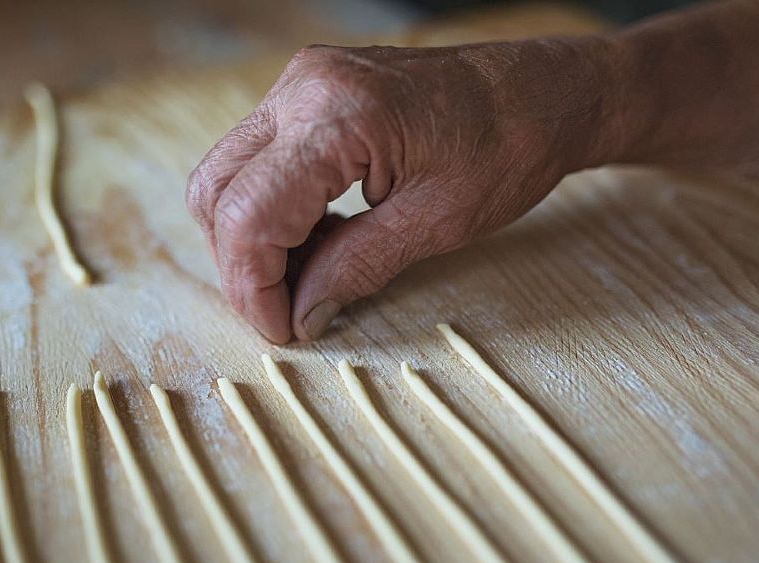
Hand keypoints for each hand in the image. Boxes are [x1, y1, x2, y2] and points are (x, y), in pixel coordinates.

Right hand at [187, 39, 611, 342]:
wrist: (540, 89)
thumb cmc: (509, 146)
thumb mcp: (436, 223)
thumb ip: (355, 268)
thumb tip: (300, 314)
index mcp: (339, 115)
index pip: (249, 214)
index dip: (253, 286)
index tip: (282, 329)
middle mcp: (304, 88)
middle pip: (217, 193)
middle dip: (242, 266)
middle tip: (287, 311)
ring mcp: (300, 82)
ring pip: (226, 174)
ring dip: (251, 238)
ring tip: (306, 275)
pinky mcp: (307, 91)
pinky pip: (255, 158)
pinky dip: (269, 208)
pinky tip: (315, 236)